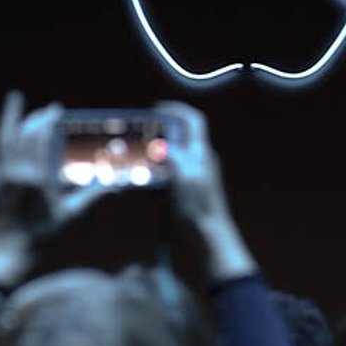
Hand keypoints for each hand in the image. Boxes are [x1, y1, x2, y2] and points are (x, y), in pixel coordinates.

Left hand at [0, 90, 107, 288]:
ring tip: (15, 97)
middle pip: (25, 134)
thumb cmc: (43, 235)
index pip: (43, 138)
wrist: (10, 252)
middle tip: (45, 109)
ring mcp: (0, 176)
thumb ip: (94, 196)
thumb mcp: (72, 215)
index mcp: (39, 177)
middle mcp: (18, 172)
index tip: (56, 109)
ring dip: (9, 116)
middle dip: (35, 117)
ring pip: (4, 139)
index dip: (49, 121)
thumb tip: (119, 186)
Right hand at [154, 101, 256, 281]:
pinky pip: (170, 174)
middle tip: (140, 135)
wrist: (209, 236)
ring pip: (173, 155)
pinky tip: (145, 185)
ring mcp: (195, 174)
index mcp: (201, 152)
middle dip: (160, 133)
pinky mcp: (188, 190)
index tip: (155, 109)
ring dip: (155, 155)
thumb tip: (161, 143)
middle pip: (181, 136)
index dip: (176, 109)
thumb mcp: (184, 178)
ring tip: (137, 159)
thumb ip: (173, 156)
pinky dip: (156, 175)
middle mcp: (200, 159)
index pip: (194, 120)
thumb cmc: (198, 207)